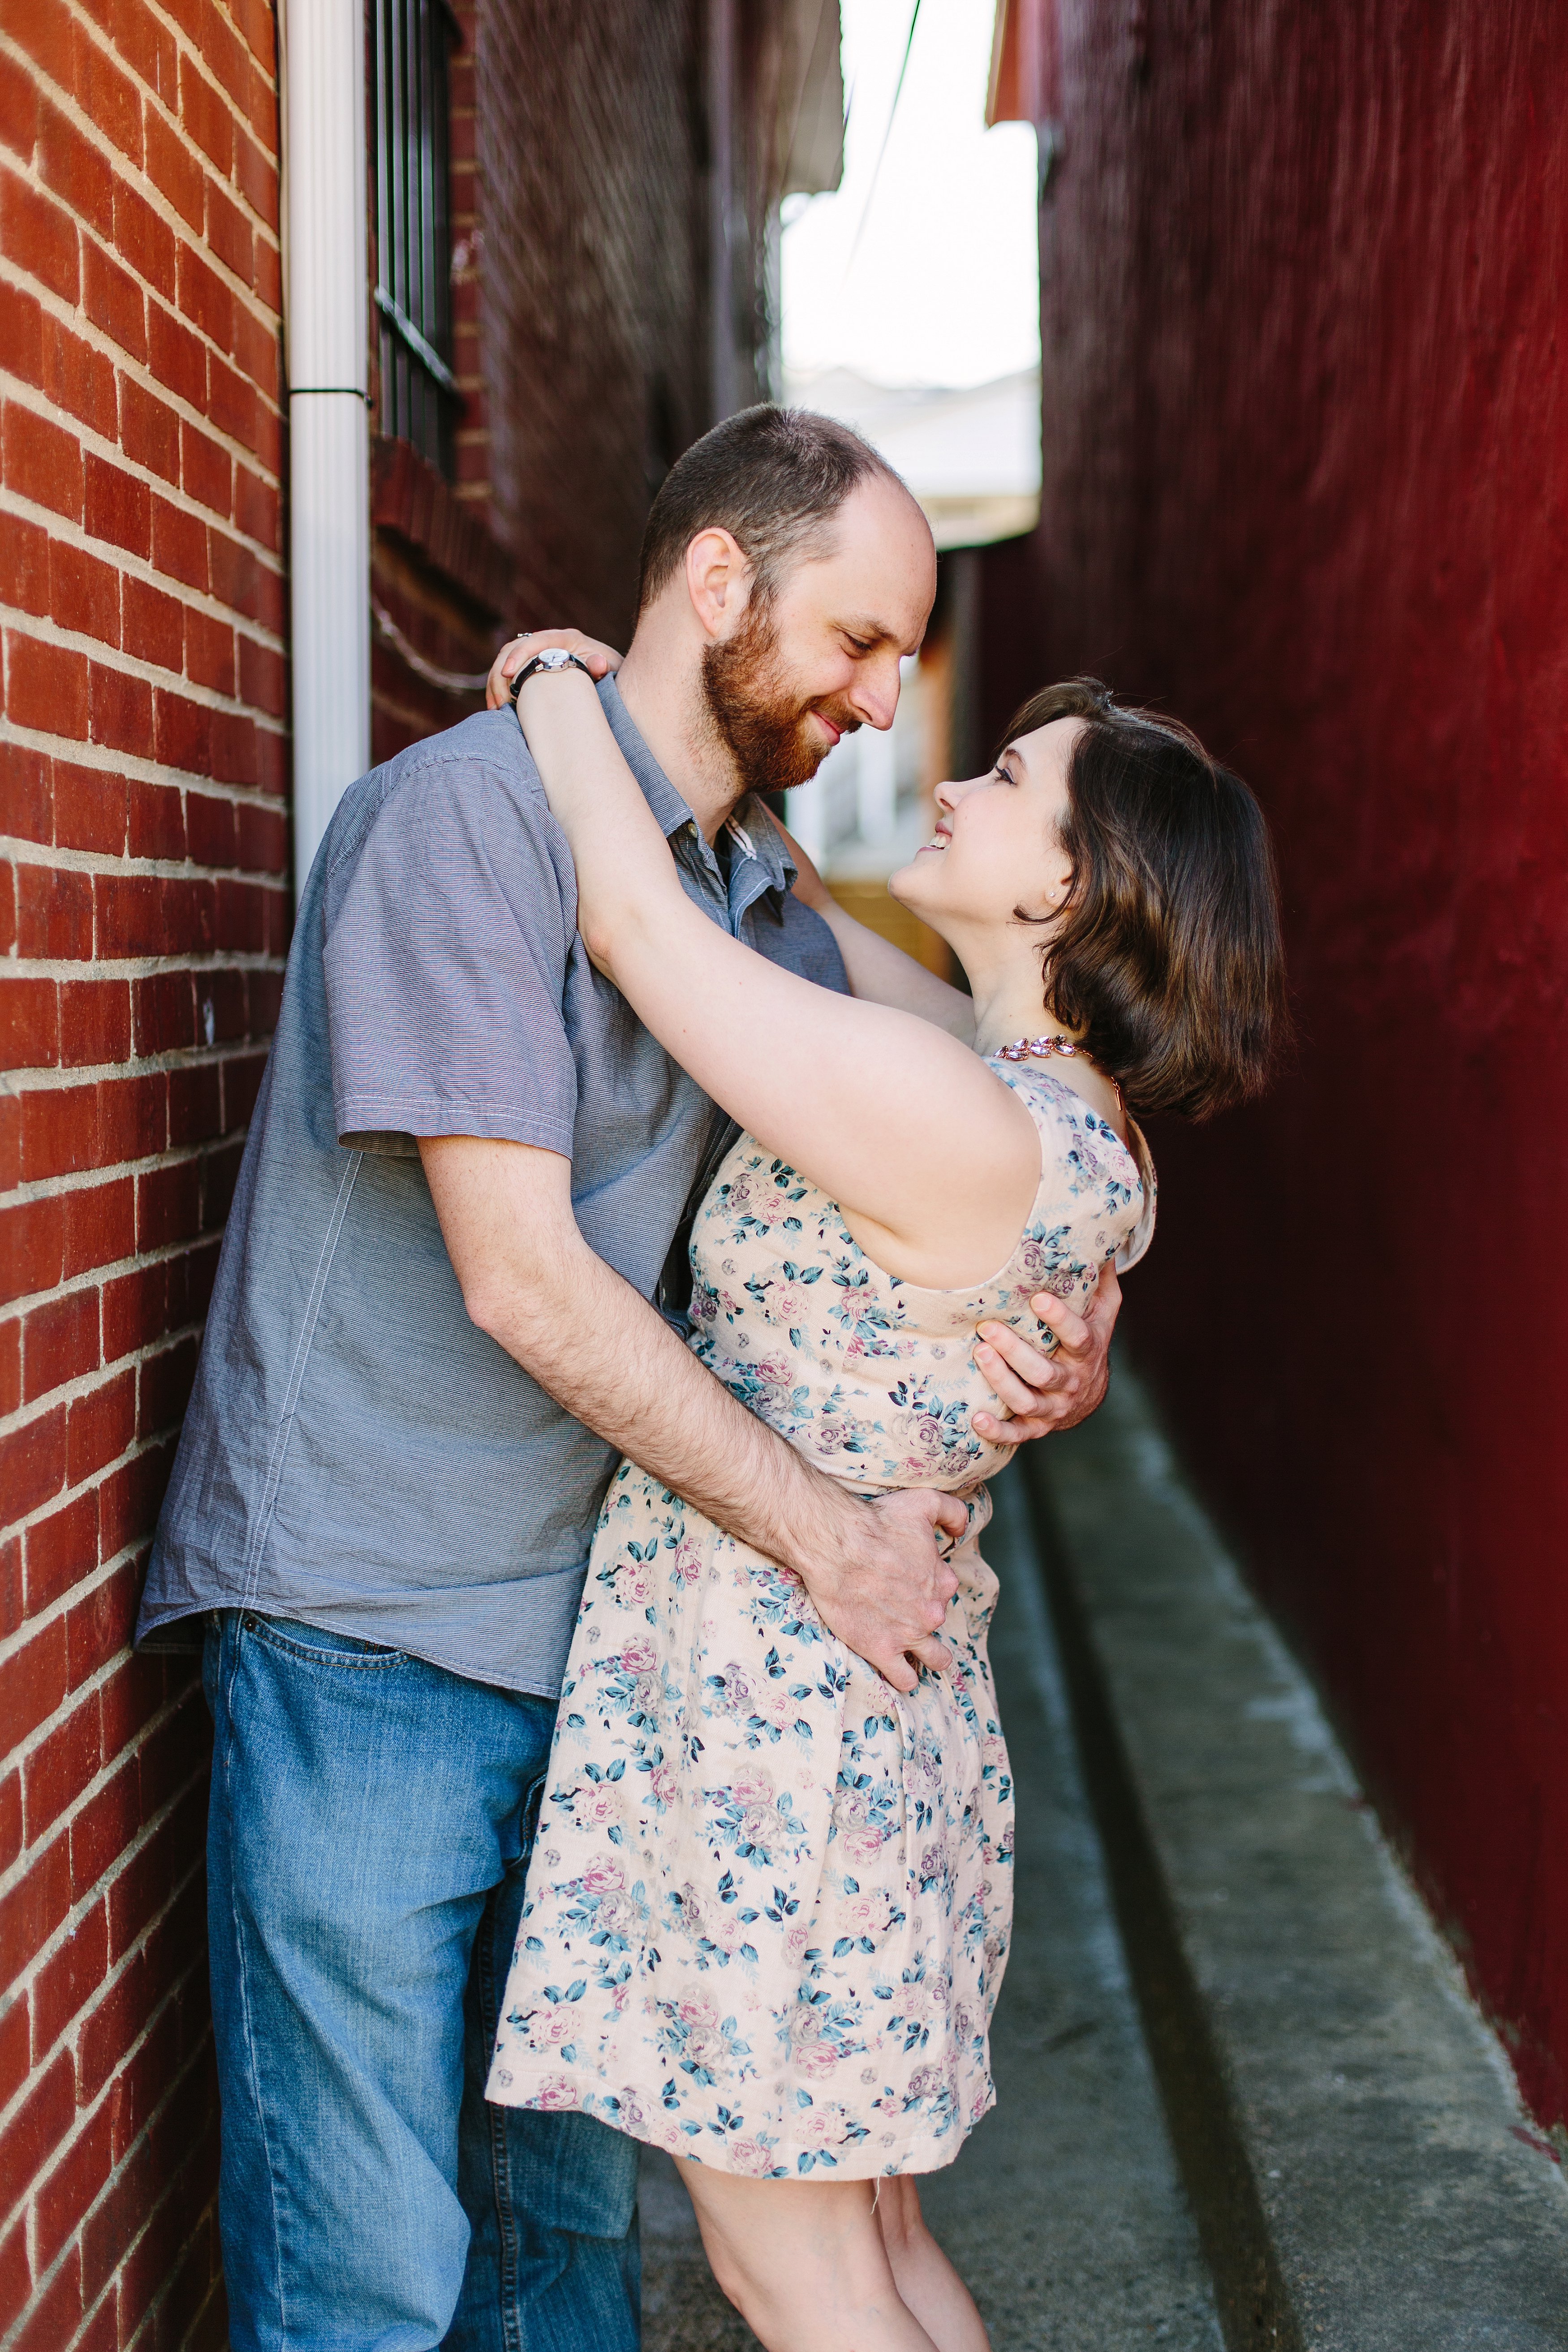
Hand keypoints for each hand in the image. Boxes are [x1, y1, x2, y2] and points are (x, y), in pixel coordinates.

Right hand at [485, 628, 623, 708]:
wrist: (613, 677)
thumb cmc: (613, 673)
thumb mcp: (613, 669)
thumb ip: (604, 665)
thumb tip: (598, 663)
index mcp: (567, 639)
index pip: (536, 640)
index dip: (519, 655)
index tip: (507, 674)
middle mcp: (549, 642)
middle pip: (513, 649)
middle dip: (500, 674)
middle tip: (499, 703)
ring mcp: (538, 654)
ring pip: (506, 661)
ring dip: (496, 684)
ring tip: (496, 709)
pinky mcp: (532, 668)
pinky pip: (508, 674)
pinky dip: (499, 689)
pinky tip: (497, 708)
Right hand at [793, 1487, 968, 1694]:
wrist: (835, 1544)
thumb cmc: (877, 1521)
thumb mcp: (924, 1502)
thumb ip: (954, 1512)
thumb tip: (963, 1529)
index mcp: (942, 1580)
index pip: (944, 1588)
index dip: (927, 1582)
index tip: (907, 1577)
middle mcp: (931, 1610)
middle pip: (936, 1620)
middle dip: (923, 1615)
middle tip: (898, 1605)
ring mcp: (909, 1634)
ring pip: (935, 1658)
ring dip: (930, 1655)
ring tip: (912, 1646)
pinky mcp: (882, 1650)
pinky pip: (904, 1679)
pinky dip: (904, 1677)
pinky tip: (896, 1666)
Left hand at [969, 1259, 1120, 1443]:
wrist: (1091, 1394)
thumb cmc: (1089, 1340)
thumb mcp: (1103, 1309)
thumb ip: (1099, 1277)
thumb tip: (1101, 1235)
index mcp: (1088, 1351)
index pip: (1079, 1337)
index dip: (1061, 1320)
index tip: (1039, 1299)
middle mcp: (1072, 1382)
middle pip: (1045, 1372)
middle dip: (1016, 1351)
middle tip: (988, 1327)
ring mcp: (1054, 1408)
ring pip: (1028, 1400)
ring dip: (1002, 1382)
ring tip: (979, 1355)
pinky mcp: (1037, 1427)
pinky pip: (1017, 1434)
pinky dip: (998, 1431)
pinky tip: (976, 1420)